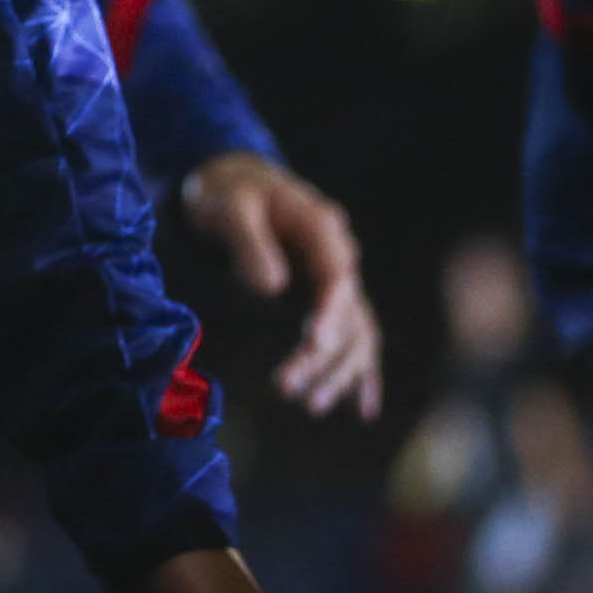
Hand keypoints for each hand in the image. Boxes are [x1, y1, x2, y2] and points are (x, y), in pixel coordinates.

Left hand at [177, 154, 381, 419]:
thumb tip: (272, 287)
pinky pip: (355, 336)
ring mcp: (337, 278)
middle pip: (345, 312)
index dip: (329, 313)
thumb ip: (249, 242)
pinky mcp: (328, 298)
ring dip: (338, 370)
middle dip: (321, 354)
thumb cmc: (228, 194)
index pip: (336, 277)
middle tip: (286, 388)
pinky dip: (361, 371)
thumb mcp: (229, 208)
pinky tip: (364, 409)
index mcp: (320, 227)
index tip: (314, 344)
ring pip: (353, 330)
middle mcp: (339, 255)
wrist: (235, 183)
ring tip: (312, 406)